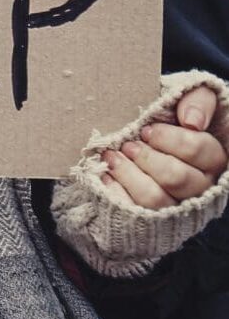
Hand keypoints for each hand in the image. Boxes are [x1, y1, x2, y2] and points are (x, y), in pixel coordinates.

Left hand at [100, 84, 227, 209]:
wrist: (141, 137)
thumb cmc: (168, 117)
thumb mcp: (187, 100)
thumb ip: (199, 101)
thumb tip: (192, 121)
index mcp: (212, 158)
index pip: (200, 152)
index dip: (170, 140)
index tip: (147, 130)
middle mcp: (201, 185)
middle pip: (178, 179)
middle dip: (148, 159)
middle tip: (128, 145)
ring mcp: (177, 204)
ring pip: (156, 198)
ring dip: (129, 175)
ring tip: (112, 157)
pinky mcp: (153, 217)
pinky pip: (135, 211)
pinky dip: (117, 192)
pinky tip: (106, 175)